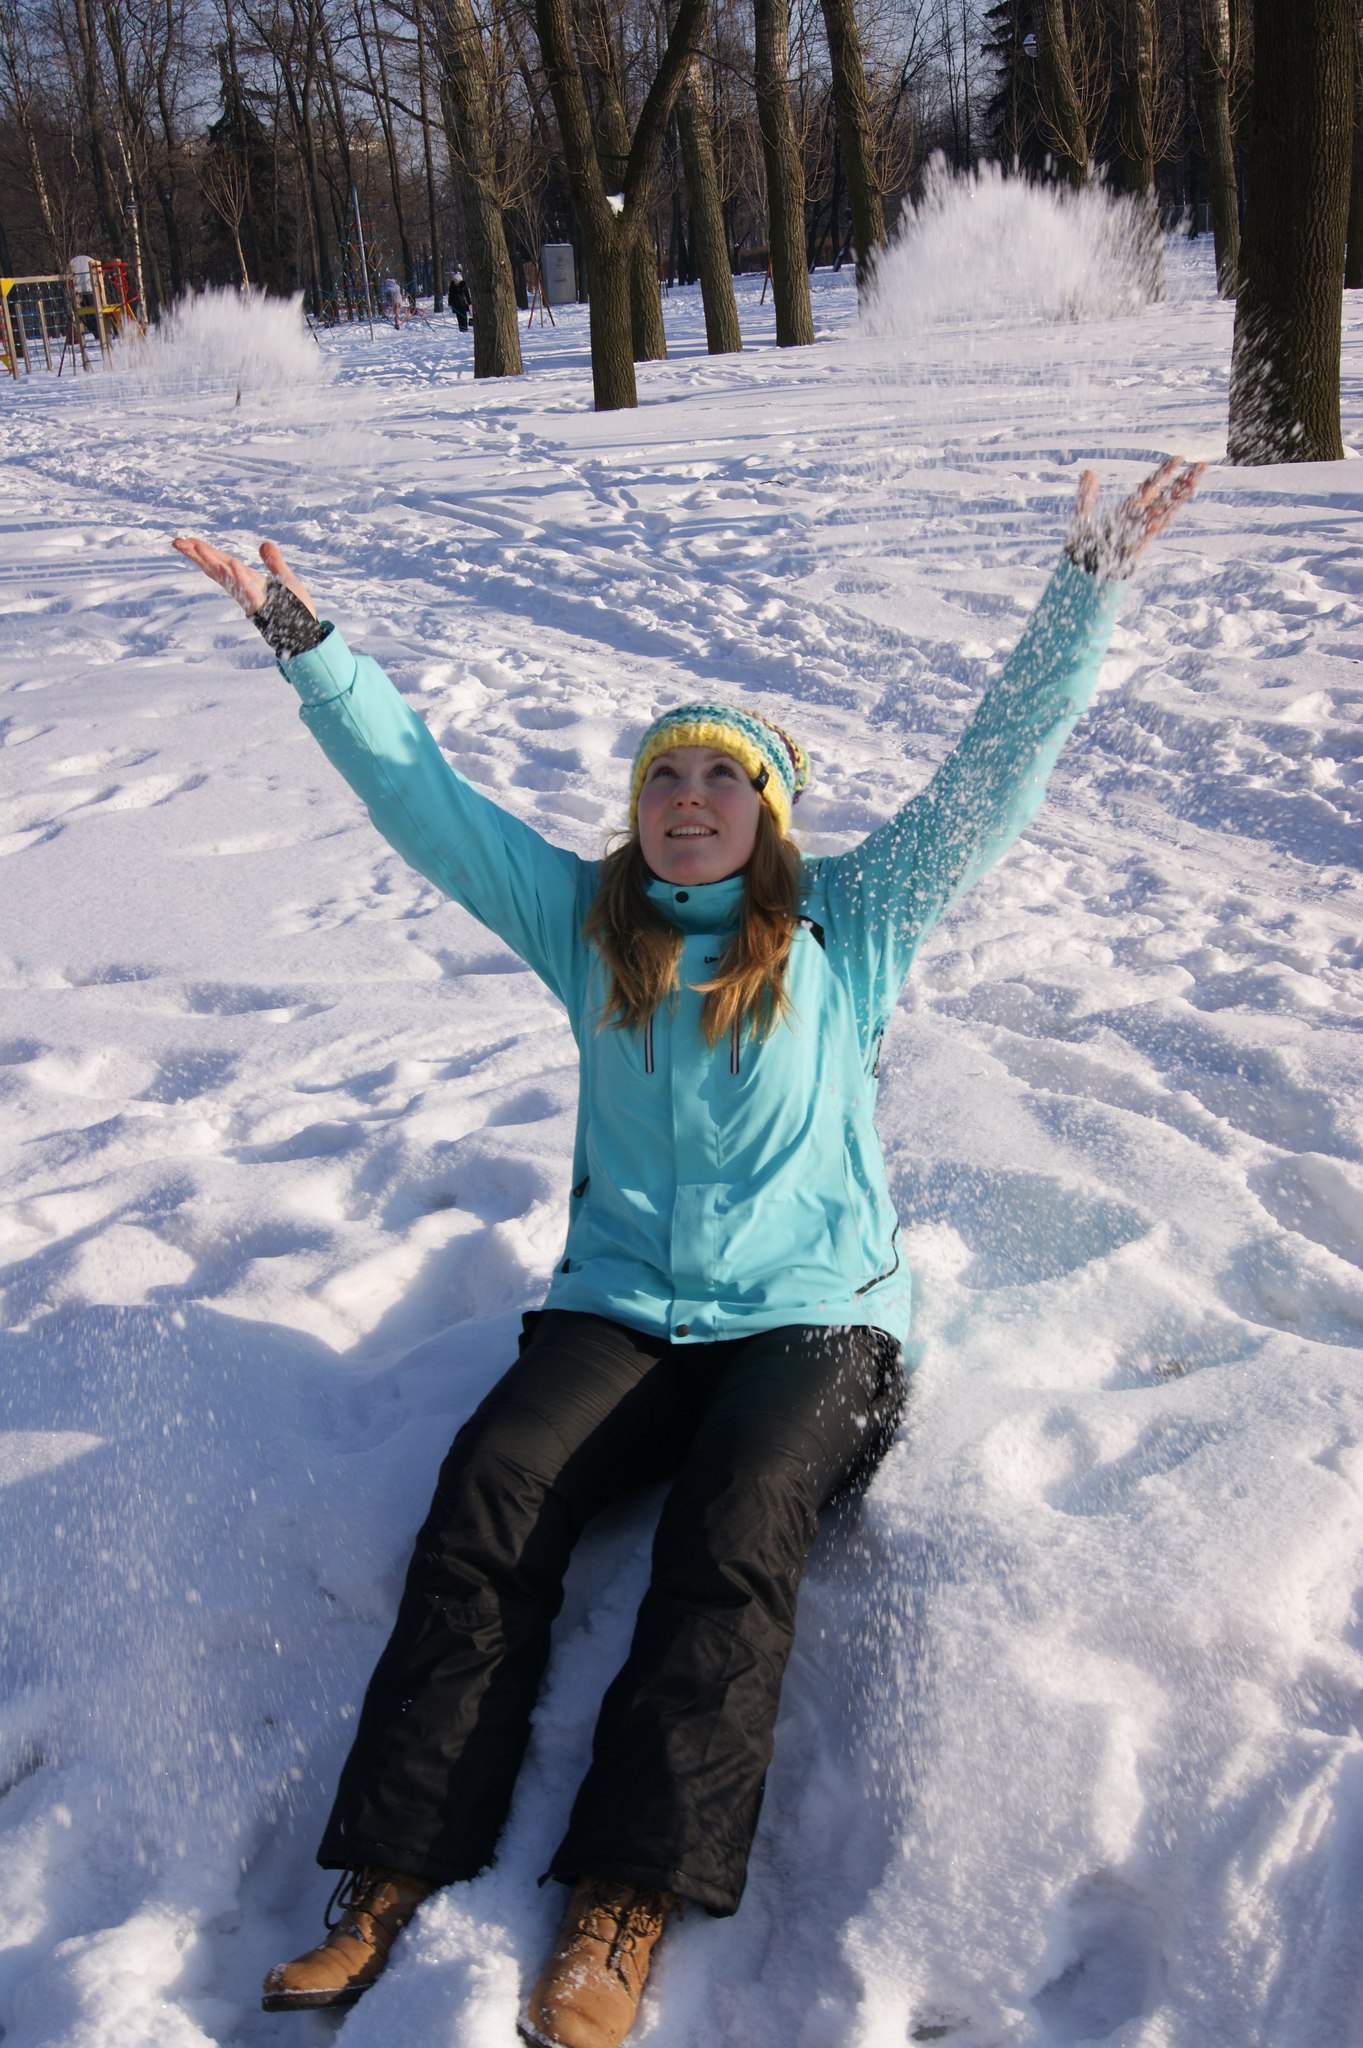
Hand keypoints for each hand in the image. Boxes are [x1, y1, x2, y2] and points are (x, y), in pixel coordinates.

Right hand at [172, 536, 316, 618]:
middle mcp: (243, 586)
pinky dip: (240, 576)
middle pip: (215, 567)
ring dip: (211, 561)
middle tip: (177, 542)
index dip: (203, 551)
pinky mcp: (260, 602)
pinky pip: (247, 588)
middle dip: (196, 555)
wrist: (304, 631)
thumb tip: (264, 544)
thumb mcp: (284, 577)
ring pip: (226, 576)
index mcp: (247, 578)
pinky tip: (232, 563)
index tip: (185, 541)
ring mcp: (249, 595)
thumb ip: (274, 561)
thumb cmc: (294, 608)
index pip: (220, 562)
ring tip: (196, 546)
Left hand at [1068, 458, 1204, 575]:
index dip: (1164, 472)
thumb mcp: (1084, 515)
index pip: (1151, 486)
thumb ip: (1087, 494)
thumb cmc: (1084, 547)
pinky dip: (1163, 518)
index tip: (1179, 458)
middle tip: (1203, 466)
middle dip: (1183, 481)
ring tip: (1197, 482)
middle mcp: (1139, 518)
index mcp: (1129, 508)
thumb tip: (1088, 472)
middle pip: (1166, 496)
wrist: (1082, 571)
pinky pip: (1153, 529)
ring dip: (1181, 497)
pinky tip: (1175, 507)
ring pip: (1165, 510)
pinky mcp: (1137, 544)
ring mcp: (1140, 531)